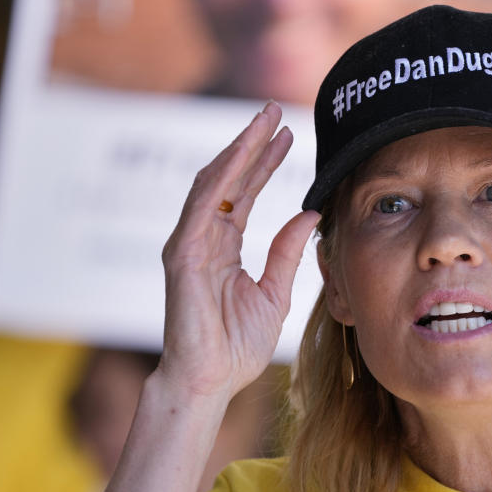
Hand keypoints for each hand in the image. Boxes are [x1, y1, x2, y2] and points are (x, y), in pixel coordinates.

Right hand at [155, 102, 319, 405]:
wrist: (211, 380)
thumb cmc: (237, 346)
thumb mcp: (274, 293)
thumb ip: (286, 252)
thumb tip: (309, 213)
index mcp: (224, 248)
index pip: (246, 195)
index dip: (265, 164)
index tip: (289, 137)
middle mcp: (204, 239)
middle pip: (230, 180)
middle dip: (252, 144)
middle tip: (275, 111)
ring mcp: (190, 244)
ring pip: (215, 183)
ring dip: (239, 149)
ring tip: (263, 120)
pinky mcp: (183, 255)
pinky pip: (203, 206)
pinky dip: (223, 177)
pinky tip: (241, 153)